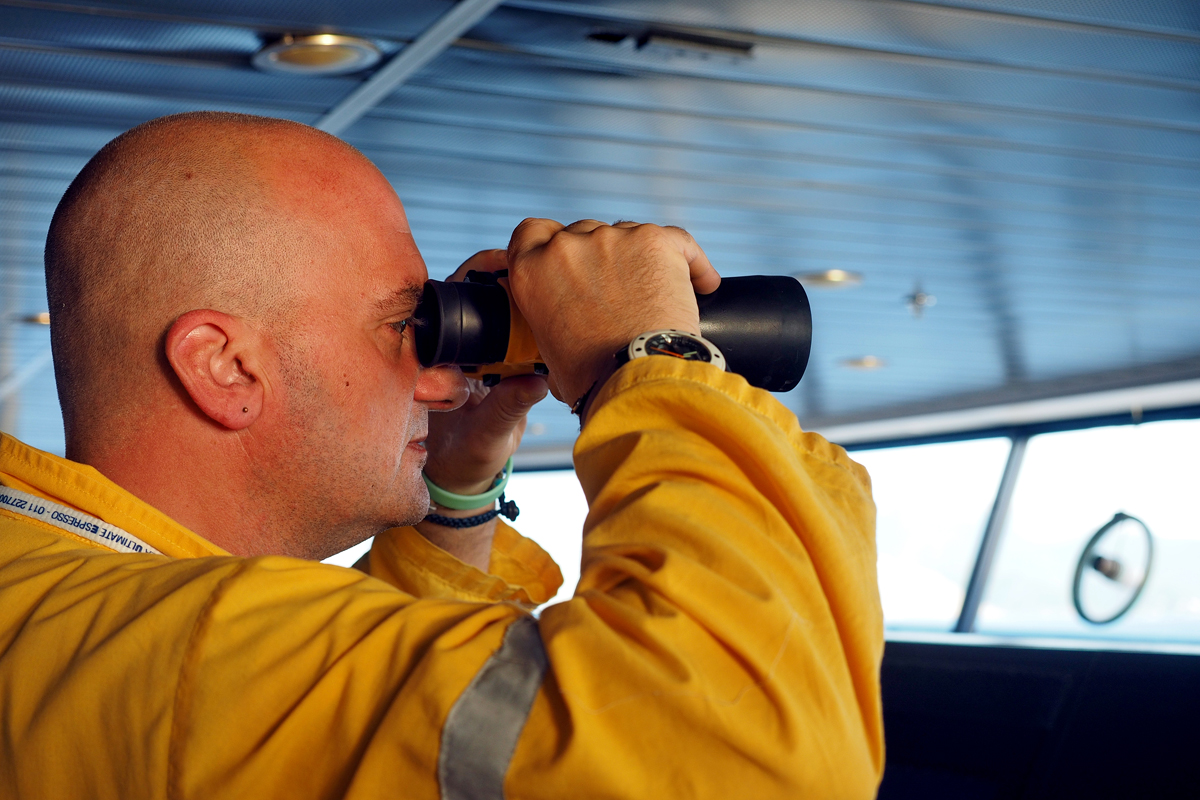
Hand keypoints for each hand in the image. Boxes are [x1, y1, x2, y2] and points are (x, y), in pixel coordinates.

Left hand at [422, 250, 548, 495]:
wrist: (468, 472)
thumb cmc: (462, 456)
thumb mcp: (484, 436)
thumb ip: (506, 409)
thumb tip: (535, 382)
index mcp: (440, 351)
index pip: (457, 293)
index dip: (483, 271)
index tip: (512, 263)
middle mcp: (458, 342)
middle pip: (486, 288)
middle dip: (517, 274)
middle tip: (547, 267)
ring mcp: (483, 346)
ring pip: (507, 304)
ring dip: (533, 294)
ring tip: (563, 284)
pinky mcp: (506, 356)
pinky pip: (524, 328)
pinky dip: (544, 321)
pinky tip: (566, 316)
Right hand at [505, 219, 720, 408]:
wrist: (638, 379)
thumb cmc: (595, 377)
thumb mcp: (550, 349)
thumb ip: (549, 321)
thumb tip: (563, 330)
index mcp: (532, 272)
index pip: (532, 232)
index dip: (550, 241)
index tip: (567, 256)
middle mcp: (567, 247)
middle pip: (583, 232)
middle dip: (598, 256)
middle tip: (617, 289)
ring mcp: (613, 239)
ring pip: (628, 233)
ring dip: (640, 257)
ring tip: (658, 295)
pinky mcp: (656, 240)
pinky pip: (678, 242)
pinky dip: (691, 262)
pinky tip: (703, 284)